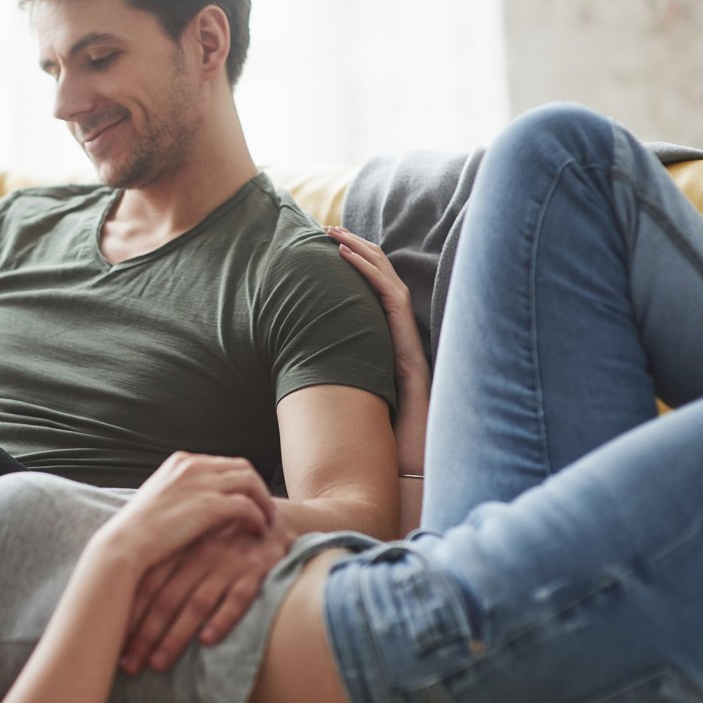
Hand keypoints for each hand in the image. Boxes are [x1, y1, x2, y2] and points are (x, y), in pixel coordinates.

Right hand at [98, 452, 273, 571]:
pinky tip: (257, 531)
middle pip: (243, 468)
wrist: (125, 545)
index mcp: (181, 462)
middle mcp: (193, 466)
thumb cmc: (141, 531)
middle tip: (265, 510)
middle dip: (258, 488)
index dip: (241, 481)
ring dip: (263, 502)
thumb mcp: (161, 499)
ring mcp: (202, 484)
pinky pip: (247, 506)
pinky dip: (257, 517)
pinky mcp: (209, 506)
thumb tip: (203, 502)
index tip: (248, 499)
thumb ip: (184, 493)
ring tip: (267, 521)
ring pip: (251, 483)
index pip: (224, 463)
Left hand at [119, 513, 293, 674]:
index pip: (147, 585)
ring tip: (158, 663)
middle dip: (145, 634)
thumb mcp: (194, 544)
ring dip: (176, 635)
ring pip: (197, 602)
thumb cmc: (224, 540)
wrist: (275, 521)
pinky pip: (239, 597)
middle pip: (167, 598)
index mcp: (181, 548)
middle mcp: (201, 555)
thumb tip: (124, 599)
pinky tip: (207, 641)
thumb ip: (167, 566)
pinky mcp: (255, 571)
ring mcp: (228, 563)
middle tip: (130, 665)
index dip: (128, 615)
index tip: (113, 645)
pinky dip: (223, 619)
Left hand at [328, 226, 429, 473]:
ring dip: (361, 254)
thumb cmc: (376, 449)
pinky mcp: (409, 351)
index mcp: (387, 350)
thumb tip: (293, 379)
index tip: (329, 250)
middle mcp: (400, 342)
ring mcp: (407, 344)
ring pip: (388, 284)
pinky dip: (369, 274)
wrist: (406, 474)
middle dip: (357, 251)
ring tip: (333, 233)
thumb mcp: (347, 405)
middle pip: (382, 283)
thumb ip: (332, 386)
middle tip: (328, 228)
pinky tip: (347, 257)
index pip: (373, 299)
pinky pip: (391, 301)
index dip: (356, 270)